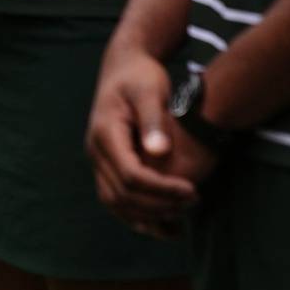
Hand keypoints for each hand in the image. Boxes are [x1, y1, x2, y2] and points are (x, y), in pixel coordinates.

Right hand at [86, 42, 200, 236]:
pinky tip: (164, 223)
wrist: (123, 67)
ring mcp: (98, 160)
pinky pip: (117, 200)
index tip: (192, 191)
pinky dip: (138, 215)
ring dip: (147, 217)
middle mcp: (95, 151)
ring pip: (115, 203)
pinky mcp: (106, 165)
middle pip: (121, 195)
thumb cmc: (140, 76)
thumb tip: (159, 152)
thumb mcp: (150, 90)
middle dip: (158, 205)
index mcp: (105, 133)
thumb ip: (154, 120)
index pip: (129, 175)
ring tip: (180, 222)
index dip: (161, 189)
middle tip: (193, 202)